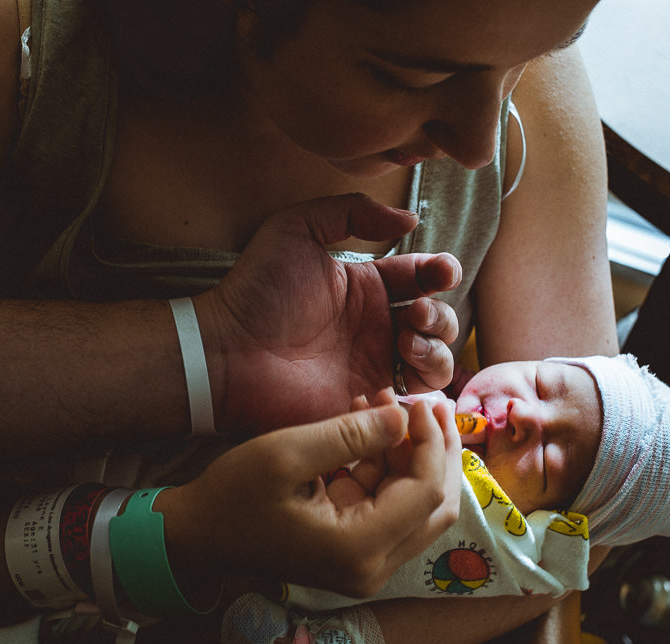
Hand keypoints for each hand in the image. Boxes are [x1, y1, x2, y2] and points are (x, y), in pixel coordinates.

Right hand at [158, 390, 461, 598]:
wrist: (200, 534)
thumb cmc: (233, 494)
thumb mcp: (286, 453)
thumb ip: (350, 434)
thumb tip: (405, 417)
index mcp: (356, 548)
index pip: (425, 494)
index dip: (429, 443)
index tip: (415, 403)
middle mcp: (371, 568)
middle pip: (436, 507)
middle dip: (436, 451)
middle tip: (427, 404)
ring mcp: (366, 565)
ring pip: (420, 507)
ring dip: (412, 456)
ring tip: (387, 406)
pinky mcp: (357, 554)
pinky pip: (392, 508)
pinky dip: (389, 468)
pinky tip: (369, 429)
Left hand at [198, 193, 460, 432]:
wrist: (228, 351)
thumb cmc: (256, 290)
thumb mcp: (297, 228)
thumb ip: (350, 211)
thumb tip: (408, 219)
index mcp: (367, 288)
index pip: (423, 278)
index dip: (441, 272)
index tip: (441, 272)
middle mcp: (377, 328)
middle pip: (439, 321)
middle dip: (440, 315)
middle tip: (415, 313)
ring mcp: (374, 369)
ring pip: (437, 362)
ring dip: (437, 350)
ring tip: (406, 342)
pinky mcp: (368, 406)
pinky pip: (414, 403)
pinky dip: (422, 389)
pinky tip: (400, 370)